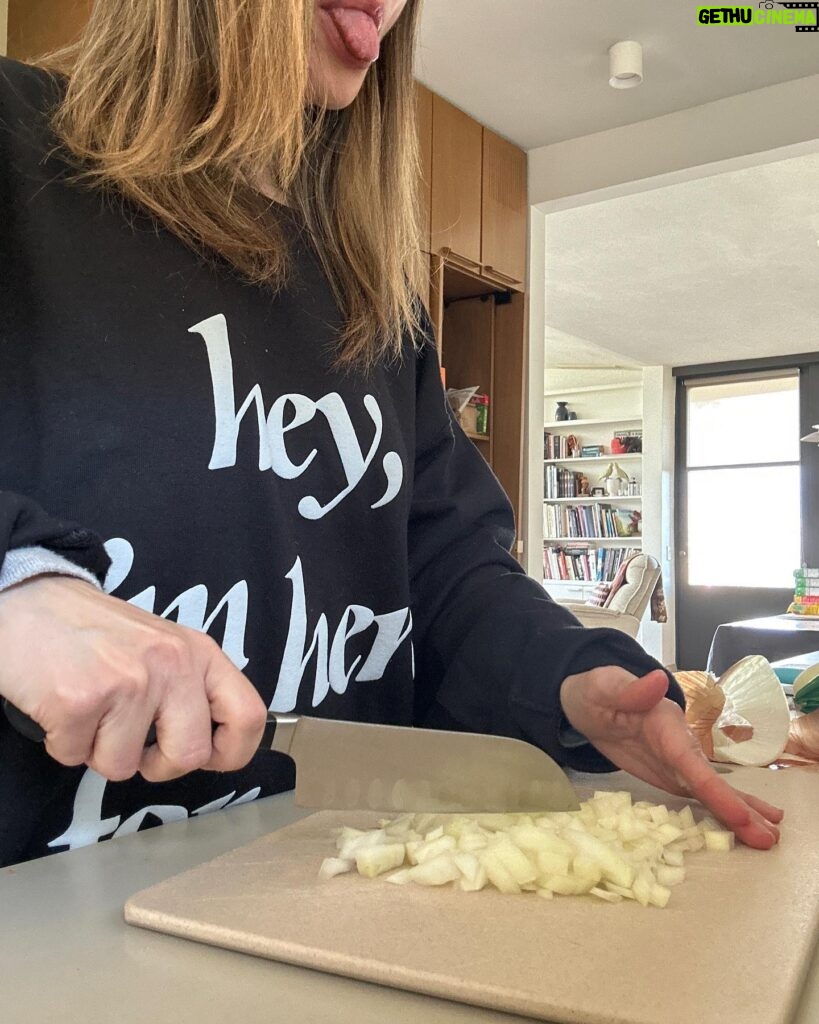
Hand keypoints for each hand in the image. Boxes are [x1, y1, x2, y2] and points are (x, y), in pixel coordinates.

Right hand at [0, 576, 266, 782]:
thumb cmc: (93, 630)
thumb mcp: (161, 645)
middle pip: (190, 755)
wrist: (26, 599)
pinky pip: (75, 756)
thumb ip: (190, 687)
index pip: (248, 716)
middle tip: (134, 744)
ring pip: (124, 765)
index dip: (232, 753)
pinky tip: (60, 704)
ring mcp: (128, 683)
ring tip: (87, 708)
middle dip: (157, 766)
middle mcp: (172, 665)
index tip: (205, 758)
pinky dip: (62, 741)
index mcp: (199, 653)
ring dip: (98, 750)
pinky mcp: (80, 700)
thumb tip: (210, 746)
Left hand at [560, 666, 783, 849]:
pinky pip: (698, 795)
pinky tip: (743, 825)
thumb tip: (657, 680)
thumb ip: (630, 689)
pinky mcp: (669, 773)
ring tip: (770, 838)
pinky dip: (721, 811)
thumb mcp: (604, 686)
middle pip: (711, 780)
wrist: (587, 701)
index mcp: (666, 724)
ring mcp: (676, 761)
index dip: (716, 790)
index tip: (740, 814)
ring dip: (740, 813)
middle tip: (770, 838)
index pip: (692, 762)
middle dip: (740, 808)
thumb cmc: (595, 692)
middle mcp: (679, 744)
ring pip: (712, 790)